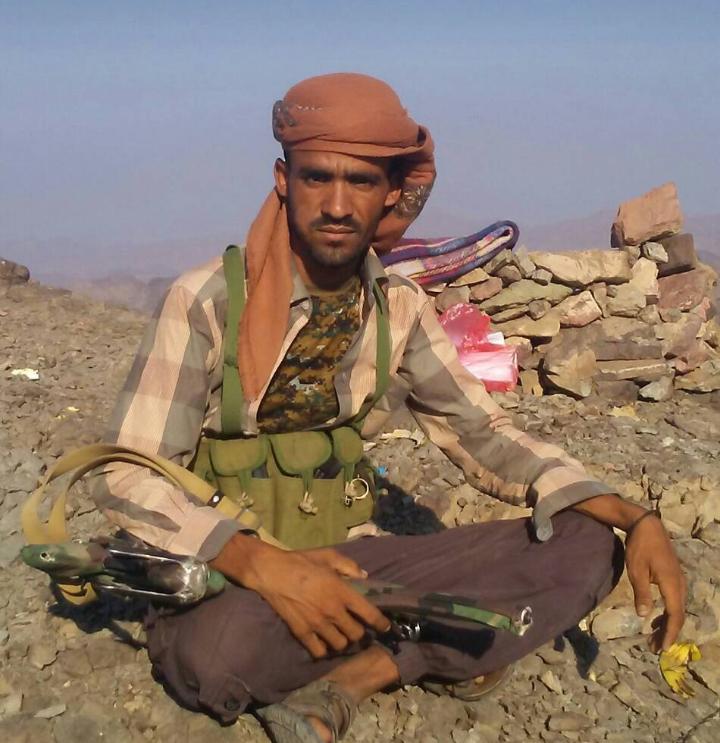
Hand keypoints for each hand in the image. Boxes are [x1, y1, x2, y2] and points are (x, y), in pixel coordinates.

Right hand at [211, 536, 390, 657]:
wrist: (272, 572)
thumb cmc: (302, 561)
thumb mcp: (328, 556)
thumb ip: (349, 566)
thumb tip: (364, 577)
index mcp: (342, 591)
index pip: (369, 614)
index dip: (381, 623)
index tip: (385, 627)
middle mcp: (333, 611)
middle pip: (356, 634)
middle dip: (360, 633)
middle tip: (357, 628)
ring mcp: (317, 624)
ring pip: (340, 645)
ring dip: (343, 641)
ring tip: (340, 635)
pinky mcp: (302, 632)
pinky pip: (319, 651)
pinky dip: (324, 650)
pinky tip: (323, 642)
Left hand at [625, 514, 686, 651]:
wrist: (647, 526)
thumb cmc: (640, 547)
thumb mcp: (636, 570)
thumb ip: (642, 594)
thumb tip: (644, 616)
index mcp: (672, 585)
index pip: (674, 616)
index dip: (669, 634)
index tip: (661, 648)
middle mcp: (680, 585)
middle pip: (677, 615)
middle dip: (667, 633)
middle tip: (653, 648)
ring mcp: (678, 581)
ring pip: (676, 609)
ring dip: (665, 624)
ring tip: (652, 638)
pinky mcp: (673, 578)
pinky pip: (673, 601)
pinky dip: (665, 613)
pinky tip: (653, 619)